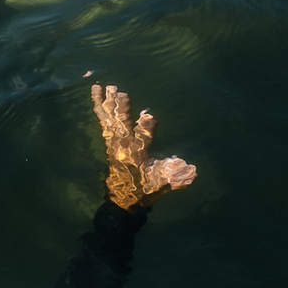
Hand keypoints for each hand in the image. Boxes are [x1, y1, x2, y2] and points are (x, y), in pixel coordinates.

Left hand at [91, 83, 195, 210]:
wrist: (122, 201)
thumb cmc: (144, 191)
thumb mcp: (160, 186)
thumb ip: (174, 176)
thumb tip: (191, 170)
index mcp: (137, 157)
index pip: (143, 140)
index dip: (146, 129)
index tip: (150, 117)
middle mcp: (123, 148)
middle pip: (122, 126)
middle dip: (122, 110)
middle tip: (121, 94)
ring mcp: (113, 143)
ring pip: (110, 120)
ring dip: (109, 103)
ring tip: (107, 86)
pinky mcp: (108, 140)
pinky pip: (103, 120)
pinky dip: (99, 105)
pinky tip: (96, 91)